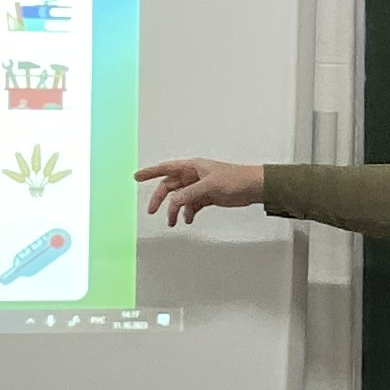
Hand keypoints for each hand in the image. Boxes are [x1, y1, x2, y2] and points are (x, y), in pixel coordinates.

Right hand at [135, 158, 265, 223]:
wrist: (253, 187)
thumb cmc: (235, 179)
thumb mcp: (209, 186)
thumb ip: (189, 194)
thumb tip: (172, 203)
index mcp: (192, 167)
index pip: (166, 169)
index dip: (150, 172)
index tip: (136, 177)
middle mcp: (194, 176)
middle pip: (170, 187)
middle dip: (160, 199)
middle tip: (152, 211)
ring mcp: (200, 187)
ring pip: (180, 199)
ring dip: (175, 210)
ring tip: (172, 223)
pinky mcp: (207, 197)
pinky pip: (191, 206)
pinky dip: (188, 213)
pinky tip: (188, 220)